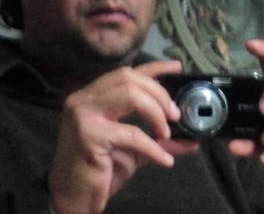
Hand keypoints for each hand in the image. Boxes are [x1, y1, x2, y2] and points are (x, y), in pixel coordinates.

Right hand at [48, 60, 198, 213]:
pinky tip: (164, 160)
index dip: (154, 67)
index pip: (126, 73)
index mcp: (93, 96)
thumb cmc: (99, 171)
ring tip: (166, 132)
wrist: (72, 197)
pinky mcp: (89, 135)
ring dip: (156, 111)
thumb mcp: (134, 150)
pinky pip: (131, 133)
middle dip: (158, 93)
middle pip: (129, 78)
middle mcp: (84, 98)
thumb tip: (191, 139)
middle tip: (174, 114)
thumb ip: (158, 139)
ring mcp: (83, 114)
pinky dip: (153, 147)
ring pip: (130, 94)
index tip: (177, 67)